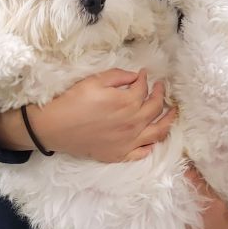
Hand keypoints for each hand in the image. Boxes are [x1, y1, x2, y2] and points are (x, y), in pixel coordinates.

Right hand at [0, 68, 176, 161]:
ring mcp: (128, 142)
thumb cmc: (74, 100)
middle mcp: (133, 123)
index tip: (144, 73)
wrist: (55, 127)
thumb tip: (136, 76)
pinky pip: (143, 152)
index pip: (144, 89)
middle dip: (161, 95)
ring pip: (158, 132)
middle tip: (161, 87)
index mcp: (128, 102)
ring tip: (172, 113)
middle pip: (155, 108)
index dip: (145, 79)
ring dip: (168, 121)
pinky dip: (152, 144)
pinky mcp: (120, 154)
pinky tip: (153, 138)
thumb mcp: (95, 80)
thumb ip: (119, 76)